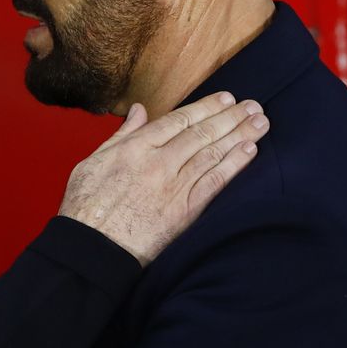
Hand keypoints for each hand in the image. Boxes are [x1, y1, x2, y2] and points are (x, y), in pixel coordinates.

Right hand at [58, 92, 268, 264]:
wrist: (92, 248)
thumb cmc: (85, 207)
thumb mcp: (93, 162)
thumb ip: (121, 135)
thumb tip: (139, 111)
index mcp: (136, 147)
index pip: (179, 119)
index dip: (207, 107)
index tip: (227, 99)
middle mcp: (158, 162)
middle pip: (202, 132)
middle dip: (231, 117)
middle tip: (253, 106)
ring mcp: (173, 186)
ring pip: (212, 153)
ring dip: (240, 136)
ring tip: (260, 123)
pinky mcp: (184, 211)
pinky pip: (214, 182)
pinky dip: (234, 165)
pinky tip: (249, 152)